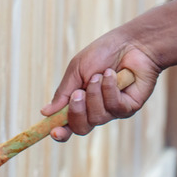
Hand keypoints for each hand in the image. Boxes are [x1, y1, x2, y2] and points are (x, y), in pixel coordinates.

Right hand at [40, 31, 161, 141]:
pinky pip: (114, 107)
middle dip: (77, 112)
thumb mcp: (76, 70)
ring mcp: (113, 110)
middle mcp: (96, 110)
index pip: (68, 125)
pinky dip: (110, 89)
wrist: (131, 43)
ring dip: (95, 94)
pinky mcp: (129, 107)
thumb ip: (63, 93)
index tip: (53, 131)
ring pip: (97, 118)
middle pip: (81, 128)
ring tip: (99, 75)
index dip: (60, 133)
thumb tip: (45, 112)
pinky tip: (113, 75)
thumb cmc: (102, 53)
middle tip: (78, 93)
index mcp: (80, 102)